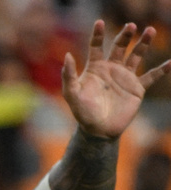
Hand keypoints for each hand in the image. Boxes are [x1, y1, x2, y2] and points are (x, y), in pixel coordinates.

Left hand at [63, 20, 170, 138]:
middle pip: (120, 47)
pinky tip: (170, 62)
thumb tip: (67, 55)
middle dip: (125, 36)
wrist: (98, 130)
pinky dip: (162, 70)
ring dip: (144, 44)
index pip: (96, 47)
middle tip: (131, 26)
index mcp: (95, 68)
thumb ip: (68, 75)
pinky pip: (152, 76)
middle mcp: (111, 68)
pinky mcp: (137, 88)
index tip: (99, 22)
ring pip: (136, 56)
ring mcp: (125, 77)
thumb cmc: (82, 112)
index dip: (98, 35)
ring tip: (150, 30)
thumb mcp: (72, 94)